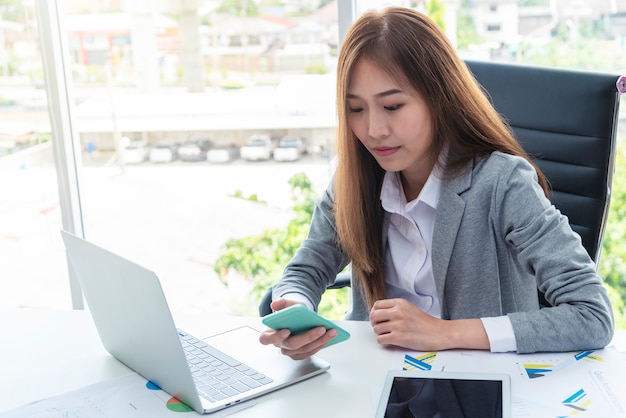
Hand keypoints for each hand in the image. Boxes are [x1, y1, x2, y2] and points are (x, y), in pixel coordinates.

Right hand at [258, 298, 337, 359]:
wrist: (297, 318)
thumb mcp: (287, 304)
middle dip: (308, 337)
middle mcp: (279, 344)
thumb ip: (281, 303)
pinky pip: (311, 352)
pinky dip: (321, 344)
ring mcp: (290, 352)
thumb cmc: (290, 313)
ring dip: (319, 341)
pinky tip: (329, 336)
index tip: (286, 330)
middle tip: (320, 329)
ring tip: (331, 331)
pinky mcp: (300, 354)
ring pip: (304, 350)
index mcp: (269, 333)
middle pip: (292, 345)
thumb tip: (275, 303)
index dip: (276, 336)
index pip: (266, 339)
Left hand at [369, 298, 488, 350]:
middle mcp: (397, 312)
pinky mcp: (398, 338)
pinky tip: (391, 340)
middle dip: (375, 323)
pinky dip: (383, 341)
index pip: (377, 305)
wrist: (439, 333)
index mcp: (400, 303)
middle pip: (373, 316)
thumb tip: (380, 314)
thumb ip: (395, 309)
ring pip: (376, 329)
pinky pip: (380, 339)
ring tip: (389, 334)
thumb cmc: (426, 323)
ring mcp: (397, 325)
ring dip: (380, 333)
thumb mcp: (409, 308)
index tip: (378, 317)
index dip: (375, 312)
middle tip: (380, 327)